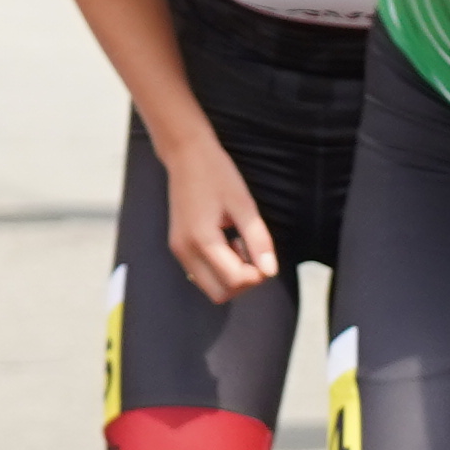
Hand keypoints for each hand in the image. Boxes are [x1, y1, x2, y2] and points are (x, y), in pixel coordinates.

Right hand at [154, 124, 278, 292]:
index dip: (256, 274)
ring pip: (211, 287)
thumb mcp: (244, 204)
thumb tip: (270, 271)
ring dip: (232, 275)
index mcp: (201, 240)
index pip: (234, 281)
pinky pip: (203, 274)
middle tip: (252, 251)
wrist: (186, 155)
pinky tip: (228, 242)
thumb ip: (258, 239)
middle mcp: (185, 251)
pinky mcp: (179, 247)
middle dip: (243, 280)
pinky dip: (221, 268)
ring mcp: (179, 251)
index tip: (263, 252)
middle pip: (220, 294)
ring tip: (239, 242)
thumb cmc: (217, 174)